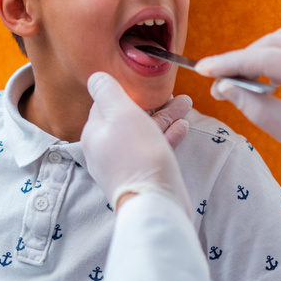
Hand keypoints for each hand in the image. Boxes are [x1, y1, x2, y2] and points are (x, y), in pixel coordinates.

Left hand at [81, 72, 192, 214]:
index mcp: (94, 132)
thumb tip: (96, 77)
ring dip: (165, 117)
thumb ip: (108, 91)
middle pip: (128, 118)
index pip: (106, 102)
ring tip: (186, 105)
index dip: (129, 91)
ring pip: (144, 133)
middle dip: (153, 105)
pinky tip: (182, 127)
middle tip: (175, 94)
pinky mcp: (140, 176)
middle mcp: (104, 149)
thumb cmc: (137, 155)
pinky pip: (152, 150)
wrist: (153, 203)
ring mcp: (122, 164)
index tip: (147, 84)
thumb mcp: (121, 113)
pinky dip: (166, 137)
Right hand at [195, 27, 280, 208]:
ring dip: (263, 53)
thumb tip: (226, 88)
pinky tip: (272, 71)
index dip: (230, 63)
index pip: (266, 57)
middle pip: (276, 42)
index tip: (205, 69)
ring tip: (245, 77)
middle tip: (222, 80)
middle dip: (244, 58)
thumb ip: (256, 107)